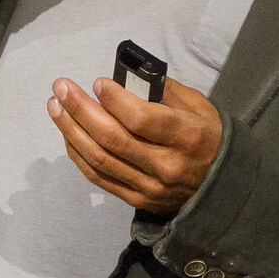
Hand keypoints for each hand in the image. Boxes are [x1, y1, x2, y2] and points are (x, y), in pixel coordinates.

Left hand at [47, 74, 221, 213]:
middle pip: (113, 138)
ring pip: (100, 159)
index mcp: (187, 137)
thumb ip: (165, 92)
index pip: (142, 119)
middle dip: (80, 110)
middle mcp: (166, 165)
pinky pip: (99, 177)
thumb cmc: (209, 138)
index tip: (98, 82)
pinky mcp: (137, 199)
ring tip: (55, 107)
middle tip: (61, 88)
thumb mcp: (200, 107)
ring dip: (71, 130)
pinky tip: (67, 133)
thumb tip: (128, 78)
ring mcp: (149, 187)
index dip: (114, 100)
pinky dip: (79, 154)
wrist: (223, 187)